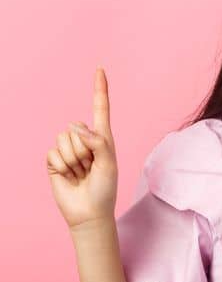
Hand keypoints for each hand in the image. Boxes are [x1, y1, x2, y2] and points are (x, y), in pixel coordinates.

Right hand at [49, 67, 119, 231]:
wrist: (89, 212)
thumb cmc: (104, 189)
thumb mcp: (109, 163)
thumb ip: (97, 141)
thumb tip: (76, 127)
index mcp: (103, 138)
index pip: (100, 109)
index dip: (99, 89)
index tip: (100, 69)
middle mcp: (85, 140)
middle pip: (76, 128)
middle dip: (83, 150)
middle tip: (90, 168)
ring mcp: (68, 150)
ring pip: (64, 140)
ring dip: (74, 159)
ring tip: (81, 173)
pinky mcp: (54, 160)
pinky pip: (53, 153)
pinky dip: (62, 166)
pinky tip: (69, 176)